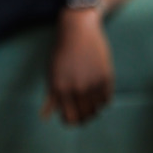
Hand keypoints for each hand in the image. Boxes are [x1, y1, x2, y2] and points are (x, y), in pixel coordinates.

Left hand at [42, 8, 112, 124]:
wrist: (78, 31)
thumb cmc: (61, 53)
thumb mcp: (51, 74)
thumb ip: (51, 97)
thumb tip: (45, 118)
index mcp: (60, 89)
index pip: (70, 119)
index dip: (70, 121)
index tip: (70, 116)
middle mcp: (77, 88)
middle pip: (85, 117)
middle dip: (83, 117)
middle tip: (82, 111)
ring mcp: (93, 83)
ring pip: (97, 110)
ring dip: (93, 109)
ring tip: (88, 101)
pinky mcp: (106, 77)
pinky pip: (107, 100)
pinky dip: (103, 100)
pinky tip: (97, 93)